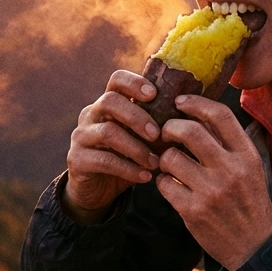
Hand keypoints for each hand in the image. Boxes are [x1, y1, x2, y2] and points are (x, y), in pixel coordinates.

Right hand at [63, 70, 162, 222]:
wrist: (97, 190)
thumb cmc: (127, 158)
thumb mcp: (143, 140)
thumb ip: (159, 126)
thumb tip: (194, 116)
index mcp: (108, 103)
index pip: (116, 80)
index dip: (135, 83)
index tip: (154, 94)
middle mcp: (91, 114)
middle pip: (110, 101)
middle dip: (138, 117)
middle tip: (158, 134)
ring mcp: (81, 136)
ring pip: (107, 132)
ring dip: (136, 147)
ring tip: (155, 163)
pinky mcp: (77, 159)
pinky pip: (104, 160)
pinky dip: (128, 169)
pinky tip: (145, 177)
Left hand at [156, 94, 271, 270]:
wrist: (255, 248)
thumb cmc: (249, 203)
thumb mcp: (250, 168)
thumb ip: (229, 144)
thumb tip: (197, 115)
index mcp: (247, 155)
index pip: (220, 115)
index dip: (195, 103)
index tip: (179, 101)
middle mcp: (230, 170)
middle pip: (189, 131)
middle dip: (170, 127)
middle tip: (165, 133)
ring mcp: (211, 191)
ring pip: (170, 157)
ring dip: (164, 158)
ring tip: (170, 165)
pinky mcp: (193, 211)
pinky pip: (164, 184)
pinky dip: (162, 182)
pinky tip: (170, 186)